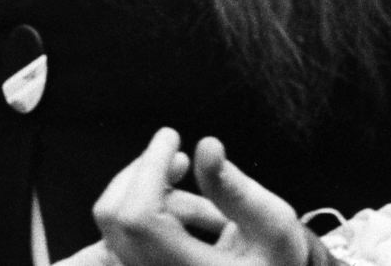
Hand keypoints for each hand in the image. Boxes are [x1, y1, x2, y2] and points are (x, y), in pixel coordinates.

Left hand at [91, 131, 307, 265]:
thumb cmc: (275, 262)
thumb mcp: (275, 228)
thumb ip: (238, 190)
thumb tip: (206, 146)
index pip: (140, 219)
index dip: (148, 169)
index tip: (173, 136)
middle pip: (114, 216)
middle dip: (144, 174)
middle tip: (181, 159)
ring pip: (114, 224)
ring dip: (150, 197)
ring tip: (204, 203)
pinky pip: (117, 237)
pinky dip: (143, 213)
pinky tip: (182, 211)